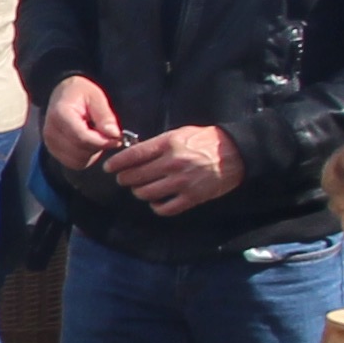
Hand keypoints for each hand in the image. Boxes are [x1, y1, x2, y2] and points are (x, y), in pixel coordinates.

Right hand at [37, 76, 122, 168]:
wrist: (62, 94)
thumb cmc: (80, 94)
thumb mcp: (96, 97)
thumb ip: (105, 116)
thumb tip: (114, 134)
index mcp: (59, 114)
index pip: (82, 137)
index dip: (102, 141)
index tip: (118, 138)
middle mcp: (51, 132)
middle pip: (81, 150)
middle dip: (99, 145)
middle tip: (108, 134)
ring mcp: (50, 144)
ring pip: (79, 160)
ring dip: (93, 152)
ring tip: (96, 136)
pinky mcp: (53, 152)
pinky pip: (75, 163)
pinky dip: (86, 156)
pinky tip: (89, 143)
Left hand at [105, 124, 244, 211]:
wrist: (234, 153)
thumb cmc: (205, 140)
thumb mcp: (180, 133)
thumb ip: (158, 144)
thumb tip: (135, 154)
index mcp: (168, 144)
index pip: (134, 156)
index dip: (117, 163)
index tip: (109, 167)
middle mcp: (172, 164)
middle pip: (136, 176)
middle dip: (125, 178)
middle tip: (123, 178)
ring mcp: (182, 182)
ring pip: (146, 193)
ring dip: (139, 192)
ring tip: (140, 188)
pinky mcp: (191, 197)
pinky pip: (164, 208)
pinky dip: (156, 206)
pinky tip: (156, 201)